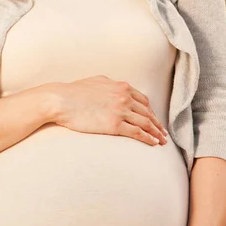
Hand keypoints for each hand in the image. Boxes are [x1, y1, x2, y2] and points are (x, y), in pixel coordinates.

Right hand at [52, 75, 166, 145]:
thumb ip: (111, 85)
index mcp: (121, 86)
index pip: (143, 100)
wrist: (61, 100)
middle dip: (157, 123)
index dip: (151, 111)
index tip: (154, 120)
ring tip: (162, 141)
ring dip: (156, 133)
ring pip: (146, 123)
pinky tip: (153, 143)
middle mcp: (124, 97)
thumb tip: (116, 87)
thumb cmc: (75, 91)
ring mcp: (120, 111)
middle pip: (148, 112)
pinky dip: (148, 138)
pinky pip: (137, 133)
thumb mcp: (97, 81)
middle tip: (163, 132)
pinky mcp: (114, 125)